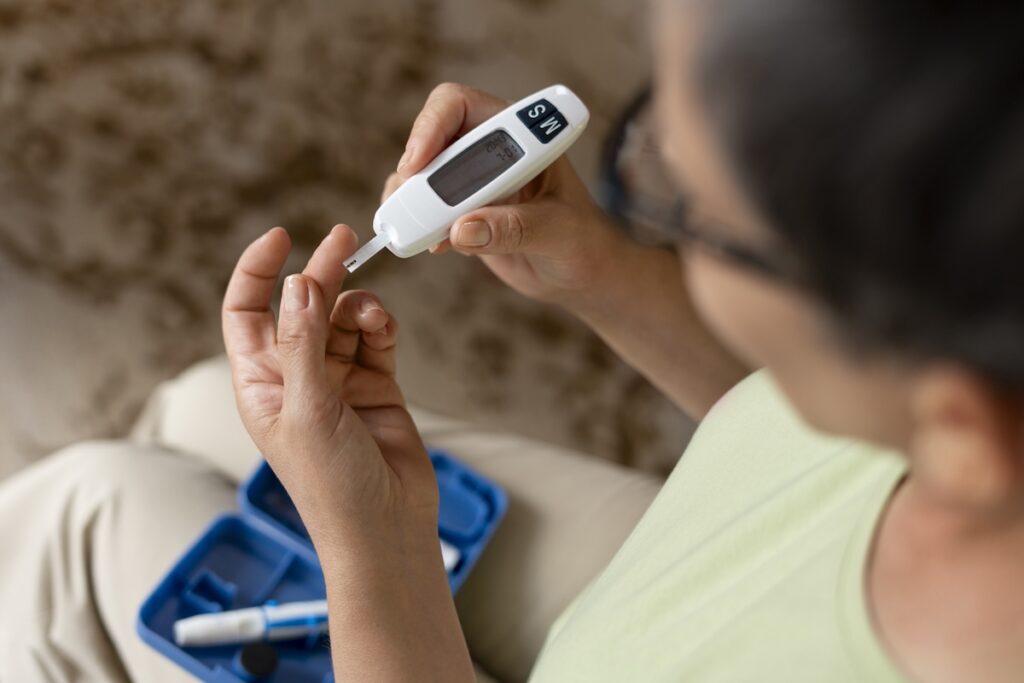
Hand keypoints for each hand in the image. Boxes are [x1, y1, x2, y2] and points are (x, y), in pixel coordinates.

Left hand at [222, 225, 438, 550]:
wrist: (385, 528)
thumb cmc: (332, 486)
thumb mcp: (307, 411)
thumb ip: (303, 345)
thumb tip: (298, 285)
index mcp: (262, 383)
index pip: (247, 312)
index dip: (257, 273)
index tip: (281, 238)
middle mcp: (297, 377)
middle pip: (303, 307)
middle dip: (321, 273)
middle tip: (344, 238)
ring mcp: (338, 380)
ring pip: (344, 319)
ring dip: (359, 307)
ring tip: (373, 315)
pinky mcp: (377, 386)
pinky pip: (376, 339)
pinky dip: (381, 326)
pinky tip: (385, 327)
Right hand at [386, 83, 628, 310]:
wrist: (580, 273)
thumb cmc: (583, 240)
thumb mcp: (558, 231)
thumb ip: (514, 227)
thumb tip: (461, 229)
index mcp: (517, 133)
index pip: (459, 105)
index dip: (431, 126)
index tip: (417, 163)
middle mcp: (487, 150)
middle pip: (428, 140)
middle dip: (415, 172)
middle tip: (412, 208)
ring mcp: (469, 182)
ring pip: (418, 176)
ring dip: (409, 202)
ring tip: (419, 233)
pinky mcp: (458, 214)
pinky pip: (421, 211)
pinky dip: (415, 227)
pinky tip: (434, 246)